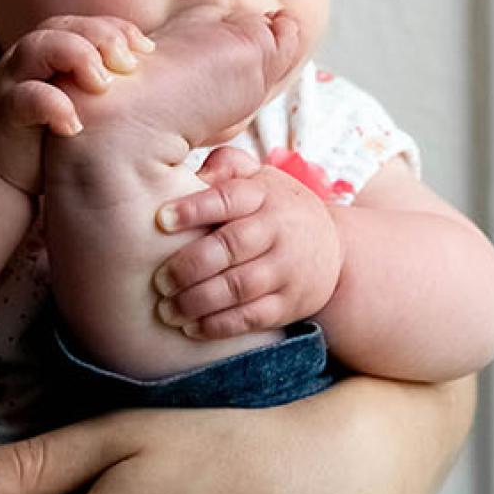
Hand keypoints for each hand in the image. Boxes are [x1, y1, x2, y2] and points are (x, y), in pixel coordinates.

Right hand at [0, 14, 154, 194]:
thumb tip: (158, 75)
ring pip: (39, 47)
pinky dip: (51, 105)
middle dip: (102, 38)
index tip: (148, 52)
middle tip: (130, 65)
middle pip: (65, 26)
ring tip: (102, 85)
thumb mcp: (82, 102)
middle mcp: (31, 56)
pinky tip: (74, 124)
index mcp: (53, 47)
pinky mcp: (2, 112)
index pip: (89, 24)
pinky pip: (23, 98)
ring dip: (76, 57)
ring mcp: (12, 79)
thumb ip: (107, 83)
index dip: (120, 31)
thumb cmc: (50, 132)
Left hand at [153, 147, 343, 337]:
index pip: (228, 198)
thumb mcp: (258, 177)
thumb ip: (227, 165)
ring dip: (198, 301)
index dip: (194, 209)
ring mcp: (287, 268)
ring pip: (239, 287)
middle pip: (231, 247)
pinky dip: (220, 325)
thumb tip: (196, 171)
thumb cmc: (275, 208)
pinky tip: (192, 328)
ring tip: (167, 309)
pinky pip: (253, 317)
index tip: (160, 220)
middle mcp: (278, 230)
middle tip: (159, 280)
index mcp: (264, 194)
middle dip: (190, 266)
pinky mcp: (290, 303)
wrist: (334, 249)